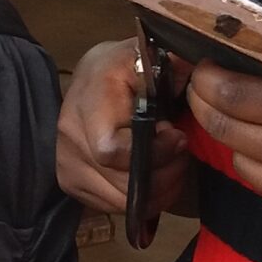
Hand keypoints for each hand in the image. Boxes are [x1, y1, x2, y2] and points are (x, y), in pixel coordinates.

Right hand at [57, 37, 194, 217]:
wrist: (90, 78)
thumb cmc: (126, 68)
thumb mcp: (150, 56)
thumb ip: (174, 62)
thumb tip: (195, 68)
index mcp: (91, 97)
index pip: (113, 150)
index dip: (154, 153)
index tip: (177, 136)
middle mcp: (71, 131)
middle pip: (121, 183)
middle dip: (164, 175)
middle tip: (181, 156)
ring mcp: (66, 160)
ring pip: (119, 201)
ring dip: (156, 192)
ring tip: (170, 167)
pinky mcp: (69, 180)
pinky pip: (110, 206)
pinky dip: (139, 200)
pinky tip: (152, 177)